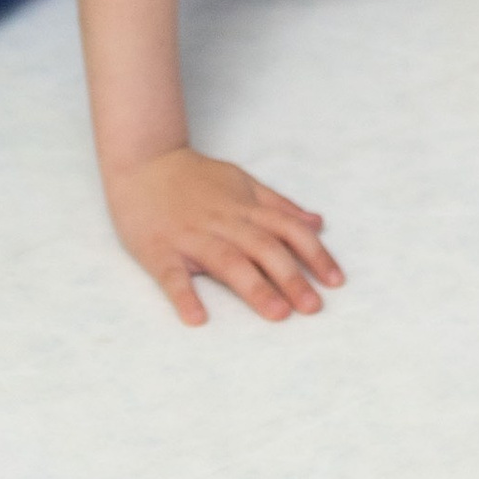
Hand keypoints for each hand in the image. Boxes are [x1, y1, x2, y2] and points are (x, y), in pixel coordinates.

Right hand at [105, 146, 343, 325]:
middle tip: (313, 308)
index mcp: (245, 208)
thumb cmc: (194, 177)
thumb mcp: (241, 182)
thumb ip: (278, 205)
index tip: (336, 282)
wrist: (143, 160)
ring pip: (227, 261)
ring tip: (277, 314)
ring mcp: (191, 236)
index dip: (315, 254)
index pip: (288, 230)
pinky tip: (196, 318)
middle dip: (291, 277)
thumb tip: (318, 222)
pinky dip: (184, 296)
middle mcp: (224, 222)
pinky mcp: (159, 249)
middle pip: (264, 248)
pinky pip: (172, 275)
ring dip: (254, 287)